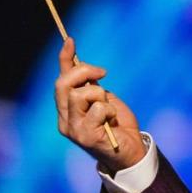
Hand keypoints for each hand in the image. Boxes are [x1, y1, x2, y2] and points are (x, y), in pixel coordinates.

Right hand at [54, 37, 145, 173]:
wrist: (131, 151)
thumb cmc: (118, 125)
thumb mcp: (104, 99)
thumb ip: (91, 85)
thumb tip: (85, 66)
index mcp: (66, 110)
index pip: (60, 80)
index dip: (64, 59)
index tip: (71, 40)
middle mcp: (64, 119)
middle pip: (63, 84)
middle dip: (84, 72)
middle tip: (103, 73)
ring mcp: (72, 129)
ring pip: (79, 95)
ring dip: (100, 94)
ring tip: (109, 108)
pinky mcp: (85, 136)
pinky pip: (96, 109)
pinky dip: (108, 109)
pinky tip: (112, 120)